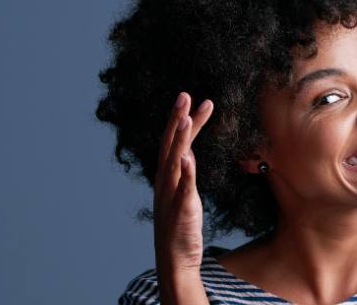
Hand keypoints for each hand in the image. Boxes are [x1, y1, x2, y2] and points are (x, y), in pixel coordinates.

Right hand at [153, 92, 213, 274]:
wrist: (174, 262)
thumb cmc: (179, 228)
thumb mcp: (184, 195)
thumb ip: (186, 174)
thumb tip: (189, 153)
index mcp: (166, 177)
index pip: (173, 141)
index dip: (181, 120)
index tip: (191, 99)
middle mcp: (165, 183)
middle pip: (170, 145)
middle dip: (177, 119)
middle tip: (185, 95)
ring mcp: (171, 197)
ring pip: (174, 163)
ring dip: (179, 140)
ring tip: (186, 117)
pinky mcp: (181, 212)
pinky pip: (183, 190)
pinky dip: (185, 173)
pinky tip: (189, 156)